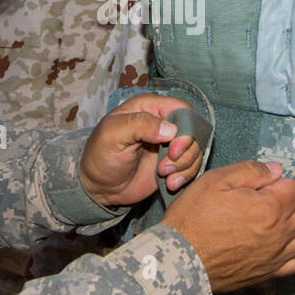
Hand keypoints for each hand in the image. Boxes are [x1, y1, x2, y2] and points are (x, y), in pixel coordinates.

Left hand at [80, 94, 203, 207]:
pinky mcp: (173, 163)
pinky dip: (185, 176)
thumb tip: (170, 130)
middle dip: (185, 151)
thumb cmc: (100, 156)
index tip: (174, 149)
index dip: (185, 128)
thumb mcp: (112, 135)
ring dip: (185, 166)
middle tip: (165, 167)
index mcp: (148, 107)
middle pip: (193, 130)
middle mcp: (163, 123)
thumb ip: (139, 125)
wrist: (99, 187)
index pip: (181, 108)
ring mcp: (169, 144)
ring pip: (196, 150)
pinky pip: (192, 166)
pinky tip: (170, 184)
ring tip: (165, 176)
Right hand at [161, 160, 294, 292]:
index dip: (280, 182)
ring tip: (283, 217)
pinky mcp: (269, 273)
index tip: (264, 185)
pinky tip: (288, 241)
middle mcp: (280, 234)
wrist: (179, 261)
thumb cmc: (194, 220)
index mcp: (270, 209)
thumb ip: (250, 171)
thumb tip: (275, 170)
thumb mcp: (215, 181)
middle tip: (274, 197)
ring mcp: (277, 256)